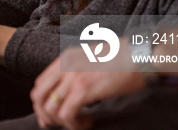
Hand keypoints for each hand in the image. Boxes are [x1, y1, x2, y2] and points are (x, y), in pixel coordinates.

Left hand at [31, 39, 145, 128]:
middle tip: (57, 124)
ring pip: (51, 108)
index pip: (40, 82)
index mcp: (65, 58)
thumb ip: (78, 71)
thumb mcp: (91, 58)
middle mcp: (64, 67)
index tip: (49, 115)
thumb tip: (74, 91)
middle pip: (39, 95)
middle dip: (44, 113)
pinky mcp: (84, 89)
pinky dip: (73, 124)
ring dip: (62, 121)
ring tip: (79, 122)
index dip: (41, 101)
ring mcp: (73, 78)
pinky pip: (67, 114)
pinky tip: (87, 122)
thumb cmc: (122, 58)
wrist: (138, 54)